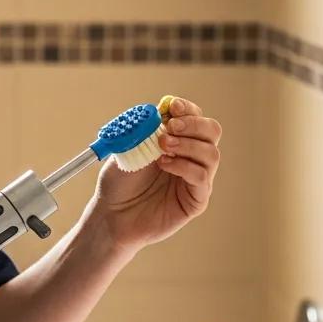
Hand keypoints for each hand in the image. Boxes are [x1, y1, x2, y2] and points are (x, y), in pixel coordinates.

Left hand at [88, 97, 221, 254]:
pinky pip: (202, 177)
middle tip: (169, 128)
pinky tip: (164, 165)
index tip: (172, 106)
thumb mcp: (127, 148)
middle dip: (193, 124)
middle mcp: (190, 157)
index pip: (194, 117)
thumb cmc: (118, 183)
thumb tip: (162, 110)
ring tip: (161, 148)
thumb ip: (145, 129)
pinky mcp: (196, 200)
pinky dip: (184, 166)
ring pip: (211, 153)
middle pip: (212, 131)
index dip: (187, 109)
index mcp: (176, 140)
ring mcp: (196, 179)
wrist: (111, 215)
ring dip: (188, 145)